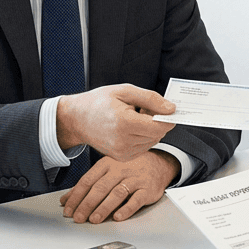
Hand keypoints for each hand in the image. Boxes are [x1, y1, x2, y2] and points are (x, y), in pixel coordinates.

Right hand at [56, 84, 174, 160]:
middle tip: (143, 109)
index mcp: (125, 122)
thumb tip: (171, 108)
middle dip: (157, 121)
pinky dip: (142, 137)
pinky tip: (130, 127)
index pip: (160, 126)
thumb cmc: (99, 102)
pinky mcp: (122, 157)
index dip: (168, 117)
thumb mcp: (125, 91)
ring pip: (153, 141)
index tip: (169, 109)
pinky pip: (144, 147)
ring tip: (134, 117)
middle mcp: (124, 141)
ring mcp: (122, 152)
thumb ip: (151, 99)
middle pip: (158, 134)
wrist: (77, 119)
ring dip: (150, 129)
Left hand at [61, 151, 179, 223]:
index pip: (87, 180)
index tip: (68, 209)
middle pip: (100, 187)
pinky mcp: (147, 189)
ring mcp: (135, 179)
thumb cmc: (128, 168)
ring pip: (117, 193)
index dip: (76, 196)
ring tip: (94, 219)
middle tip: (78, 218)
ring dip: (104, 207)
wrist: (158, 163)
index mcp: (107, 164)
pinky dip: (127, 209)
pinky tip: (118, 217)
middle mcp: (120, 170)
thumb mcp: (106, 171)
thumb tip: (65, 200)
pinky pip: (136, 199)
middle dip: (87, 204)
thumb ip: (87, 185)